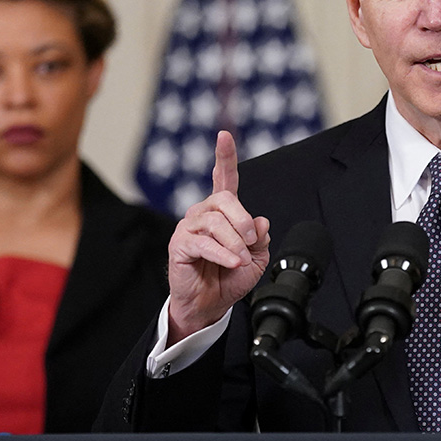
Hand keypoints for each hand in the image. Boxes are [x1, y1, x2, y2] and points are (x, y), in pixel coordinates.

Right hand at [167, 130, 270, 344]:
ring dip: (235, 242)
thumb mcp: (257, 257)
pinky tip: (233, 262)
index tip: (224, 135)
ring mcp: (189, 228)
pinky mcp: (180, 245)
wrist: (211, 304)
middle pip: (225, 199)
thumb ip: (260, 237)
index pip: (224, 178)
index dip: (225, 156)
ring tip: (241, 259)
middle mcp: (203, 213)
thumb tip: (260, 222)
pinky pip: (204, 243)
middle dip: (243, 220)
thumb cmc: (230, 278)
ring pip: (216, 222)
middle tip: (251, 242)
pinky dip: (223, 253)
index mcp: (222, 211)